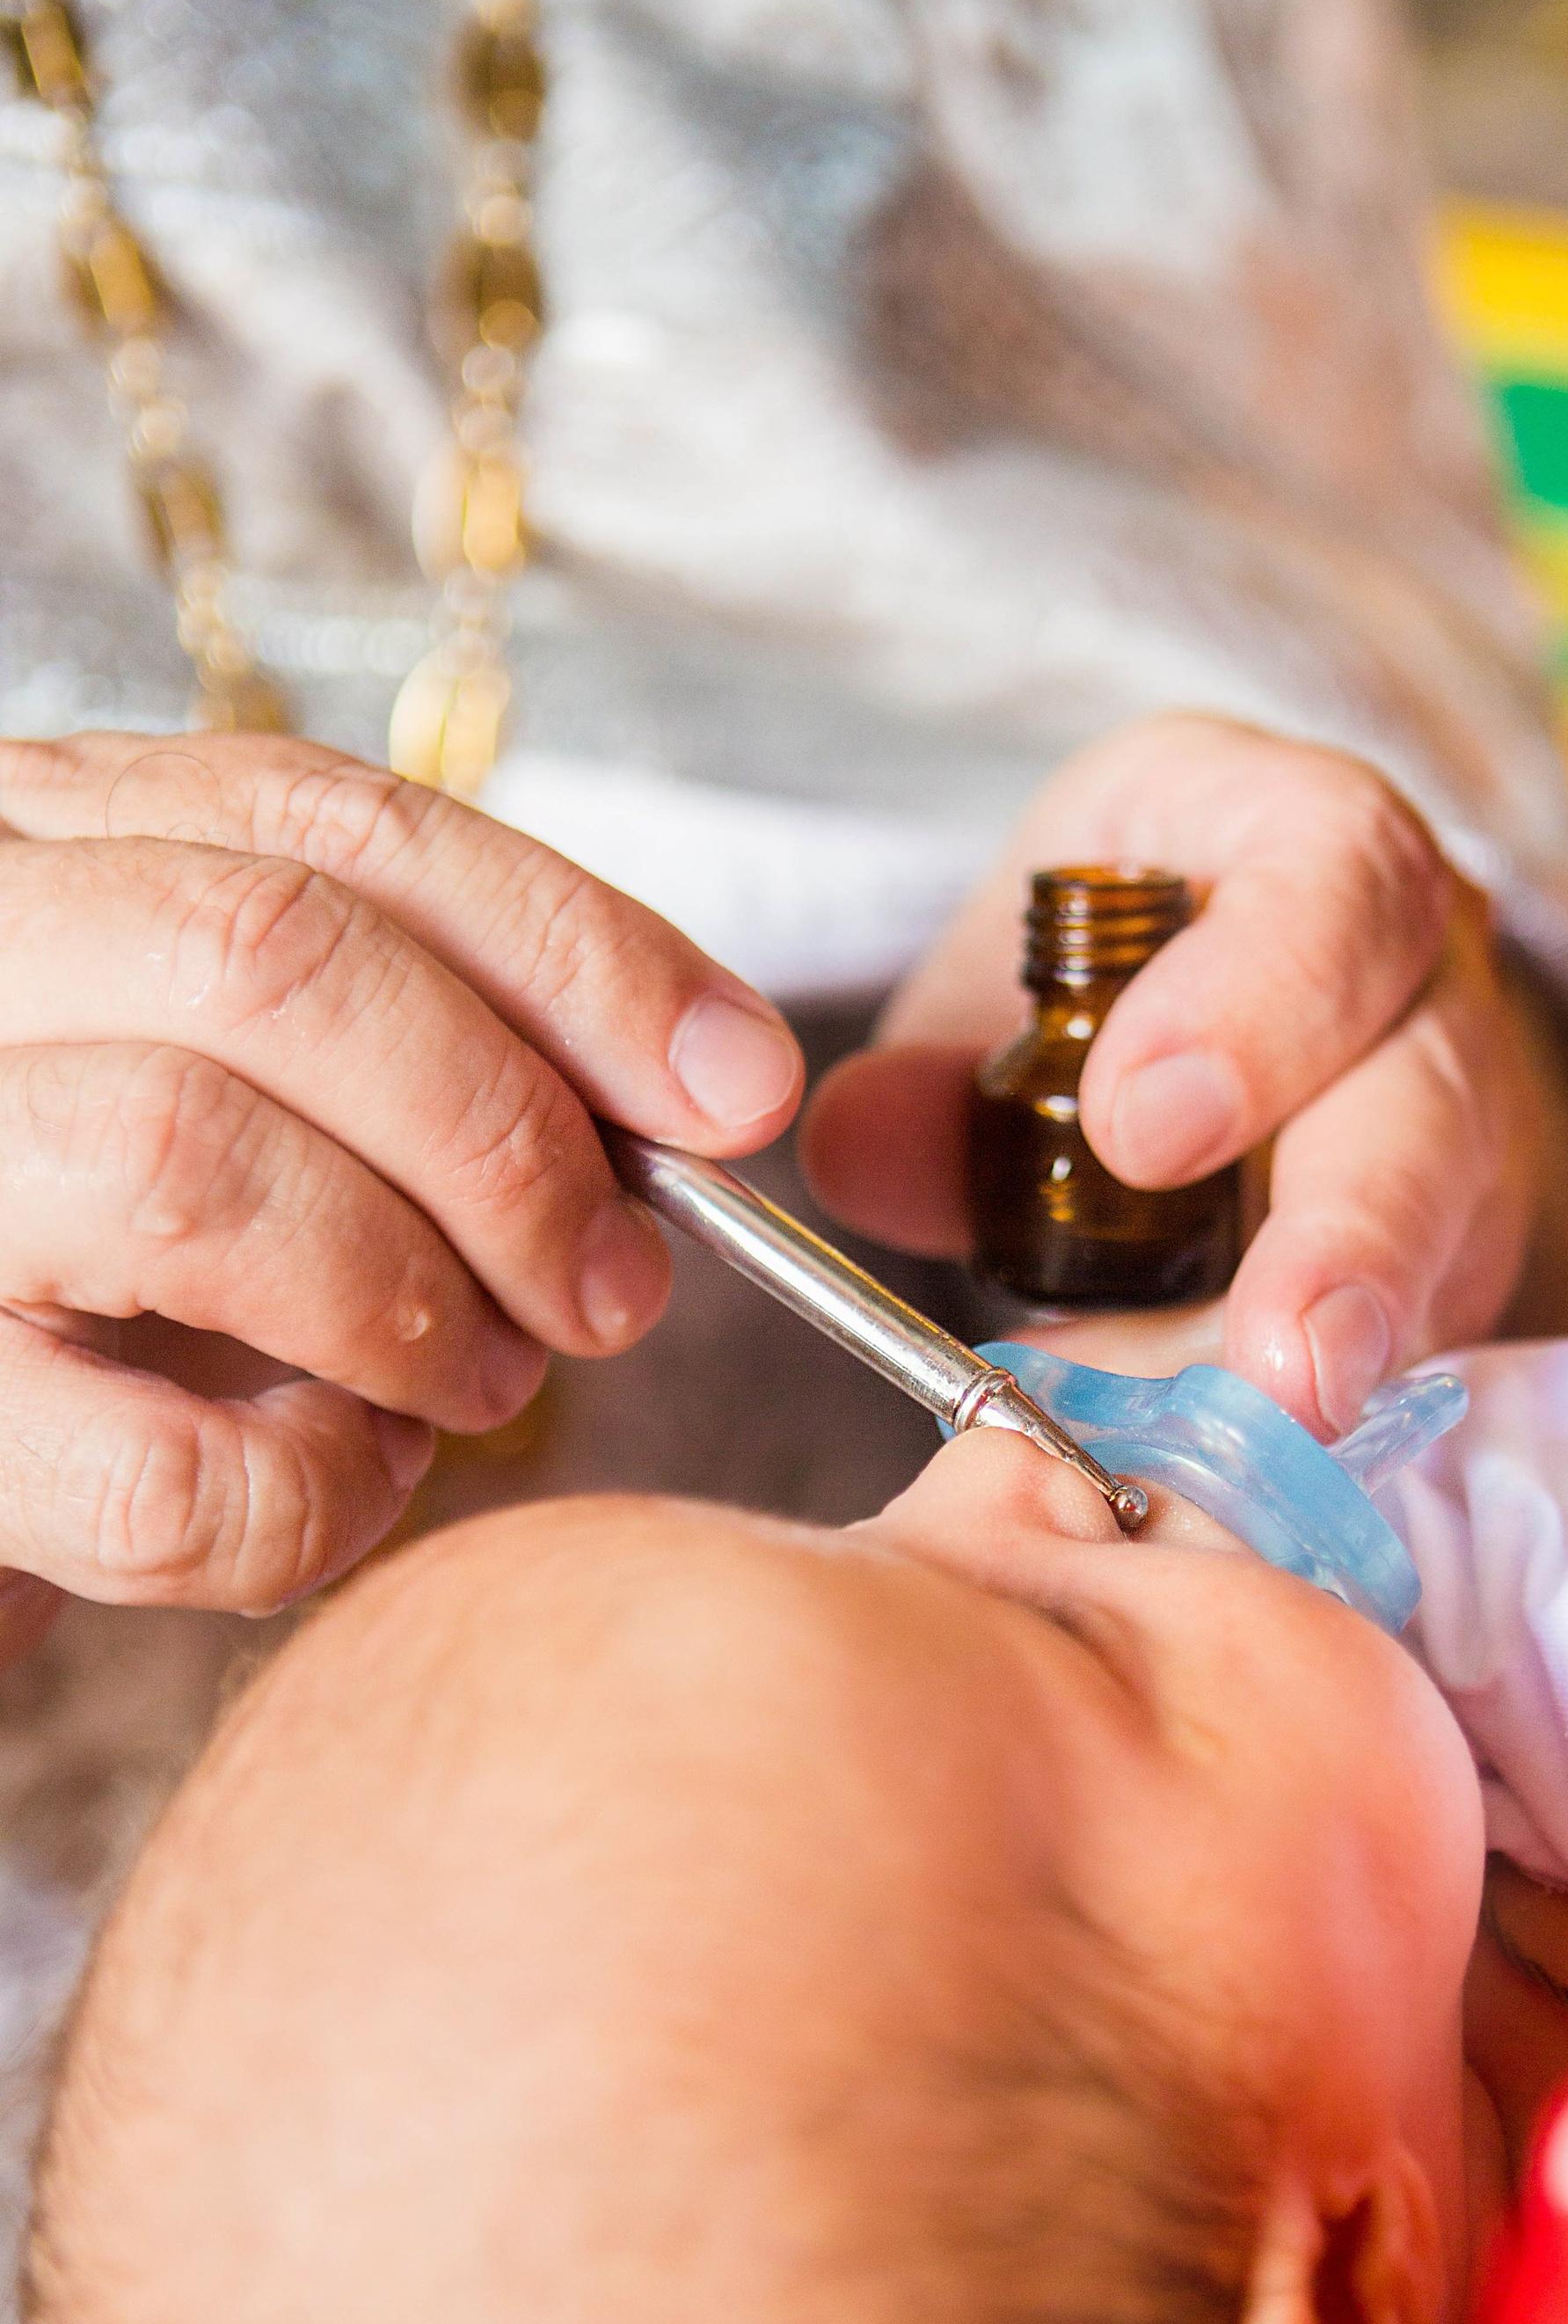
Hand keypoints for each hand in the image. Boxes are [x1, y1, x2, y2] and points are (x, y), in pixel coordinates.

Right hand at [0, 732, 802, 1652]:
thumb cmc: (85, 1295)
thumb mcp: (234, 1107)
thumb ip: (402, 1058)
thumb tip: (698, 1094)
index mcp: (30, 852)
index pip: (328, 827)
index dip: (574, 950)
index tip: (741, 1086)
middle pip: (272, 958)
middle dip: (506, 1132)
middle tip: (616, 1284)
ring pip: (191, 1160)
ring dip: (408, 1296)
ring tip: (476, 1383)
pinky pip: (153, 1468)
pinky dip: (310, 1497)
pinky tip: (339, 1489)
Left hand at [799, 716, 1540, 1435]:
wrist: (1227, 1012)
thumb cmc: (1116, 977)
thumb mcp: (1008, 973)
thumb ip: (931, 1064)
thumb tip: (856, 1151)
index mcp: (1314, 847)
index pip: (1335, 890)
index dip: (1250, 1012)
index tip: (1136, 1131)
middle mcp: (1431, 986)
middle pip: (1429, 1104)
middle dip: (1353, 1240)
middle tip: (1280, 1363)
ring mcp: (1467, 1141)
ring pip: (1446, 1247)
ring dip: (1352, 1360)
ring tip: (1275, 1440)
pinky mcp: (1455, 1273)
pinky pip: (1418, 1348)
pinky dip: (1326, 1418)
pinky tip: (1245, 1475)